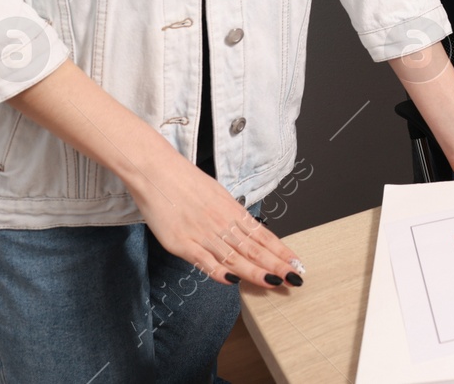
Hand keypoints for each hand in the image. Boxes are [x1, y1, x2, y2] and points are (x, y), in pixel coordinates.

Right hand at [128, 155, 303, 288]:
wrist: (157, 171)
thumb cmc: (186, 182)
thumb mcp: (217, 196)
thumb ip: (231, 217)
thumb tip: (247, 233)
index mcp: (233, 212)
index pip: (263, 236)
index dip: (281, 252)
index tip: (297, 265)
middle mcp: (222, 224)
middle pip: (254, 249)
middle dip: (277, 265)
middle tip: (295, 279)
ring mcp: (203, 234)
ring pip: (234, 256)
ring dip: (255, 272)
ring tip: (274, 282)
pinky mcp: (182, 243)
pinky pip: (204, 260)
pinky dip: (218, 271)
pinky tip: (233, 280)